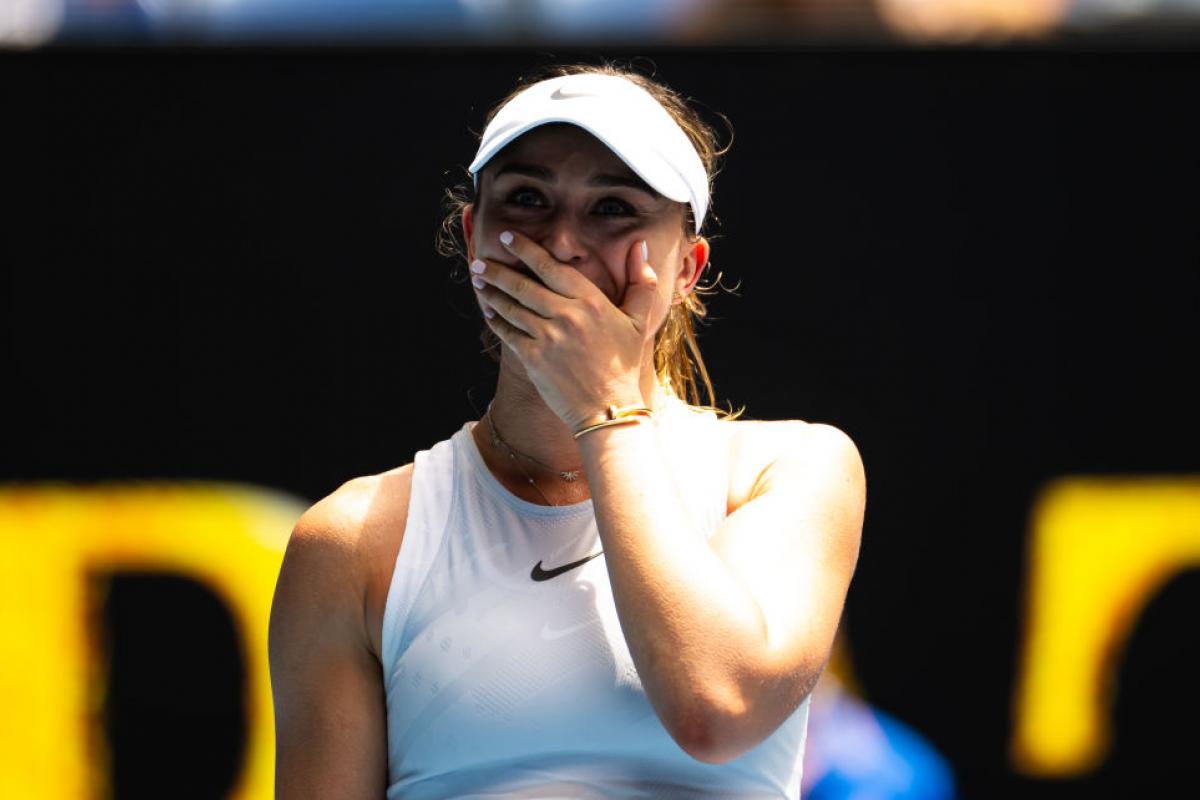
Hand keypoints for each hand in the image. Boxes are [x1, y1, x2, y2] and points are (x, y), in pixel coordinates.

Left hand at [470, 230, 658, 430]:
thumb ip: (641, 280)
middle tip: (480, 261)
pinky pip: (508, 333)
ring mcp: (548, 338)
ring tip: (478, 281)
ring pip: (511, 308)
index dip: (525, 249)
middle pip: (523, 285)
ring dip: (491, 292)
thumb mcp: (639, 320)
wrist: (609, 409)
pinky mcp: (534, 359)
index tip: (507, 237)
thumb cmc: (624, 364)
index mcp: (591, 301)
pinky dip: (496, 320)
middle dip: (497, 271)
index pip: (551, 267)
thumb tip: (640, 245)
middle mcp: (567, 316)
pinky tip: (488, 311)